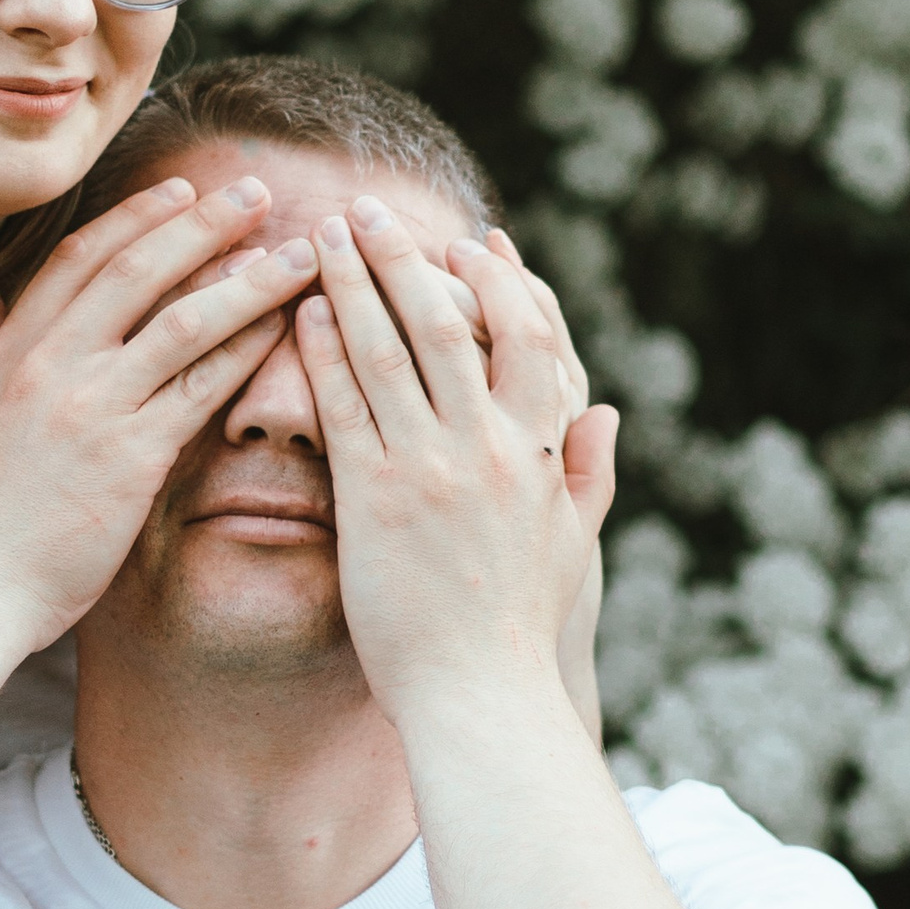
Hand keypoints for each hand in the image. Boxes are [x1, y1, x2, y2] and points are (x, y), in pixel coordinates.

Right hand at [0, 173, 318, 649]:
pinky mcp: (131, 458)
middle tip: (257, 195)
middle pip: (141, 270)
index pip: (81, 259)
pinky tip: (282, 330)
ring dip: (248, 279)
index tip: (181, 193)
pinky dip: (246, 351)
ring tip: (298, 255)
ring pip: (185, 320)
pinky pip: (201, 389)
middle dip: (206, 224)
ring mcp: (93, 407)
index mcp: (10, 350)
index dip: (136, 219)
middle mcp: (51, 364)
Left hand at [297, 197, 616, 730]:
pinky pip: (345, 408)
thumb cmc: (522, 630)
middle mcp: (487, 448)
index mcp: (538, 452)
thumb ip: (588, 473)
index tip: (469, 242)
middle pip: (448, 323)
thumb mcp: (572, 545)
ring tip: (321, 237)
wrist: (479, 698)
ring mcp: (428, 470)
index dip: (498, 281)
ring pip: (389, 350)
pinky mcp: (374, 501)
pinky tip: (303, 315)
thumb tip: (606, 413)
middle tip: (370, 211)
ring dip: (353, 283)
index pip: (528, 337)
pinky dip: (325, 353)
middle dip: (407, 257)